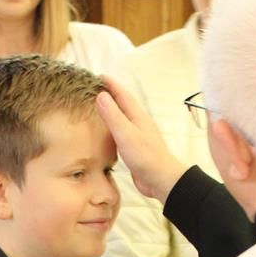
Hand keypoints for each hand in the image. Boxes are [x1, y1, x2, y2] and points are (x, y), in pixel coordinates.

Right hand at [96, 78, 186, 202]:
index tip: (98, 76)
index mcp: (137, 116)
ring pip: (122, 118)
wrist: (161, 180)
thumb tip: (101, 95)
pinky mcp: (134, 148)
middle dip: (110, 94)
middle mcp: (138, 123)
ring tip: (98, 108)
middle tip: (95, 89)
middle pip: (122, 104)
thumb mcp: (126, 134)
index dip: (110, 84)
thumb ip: (113, 116)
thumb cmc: (146, 157)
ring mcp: (137, 135)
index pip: (122, 95)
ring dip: (111, 110)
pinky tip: (107, 133)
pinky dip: (112, 128)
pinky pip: (121, 132)